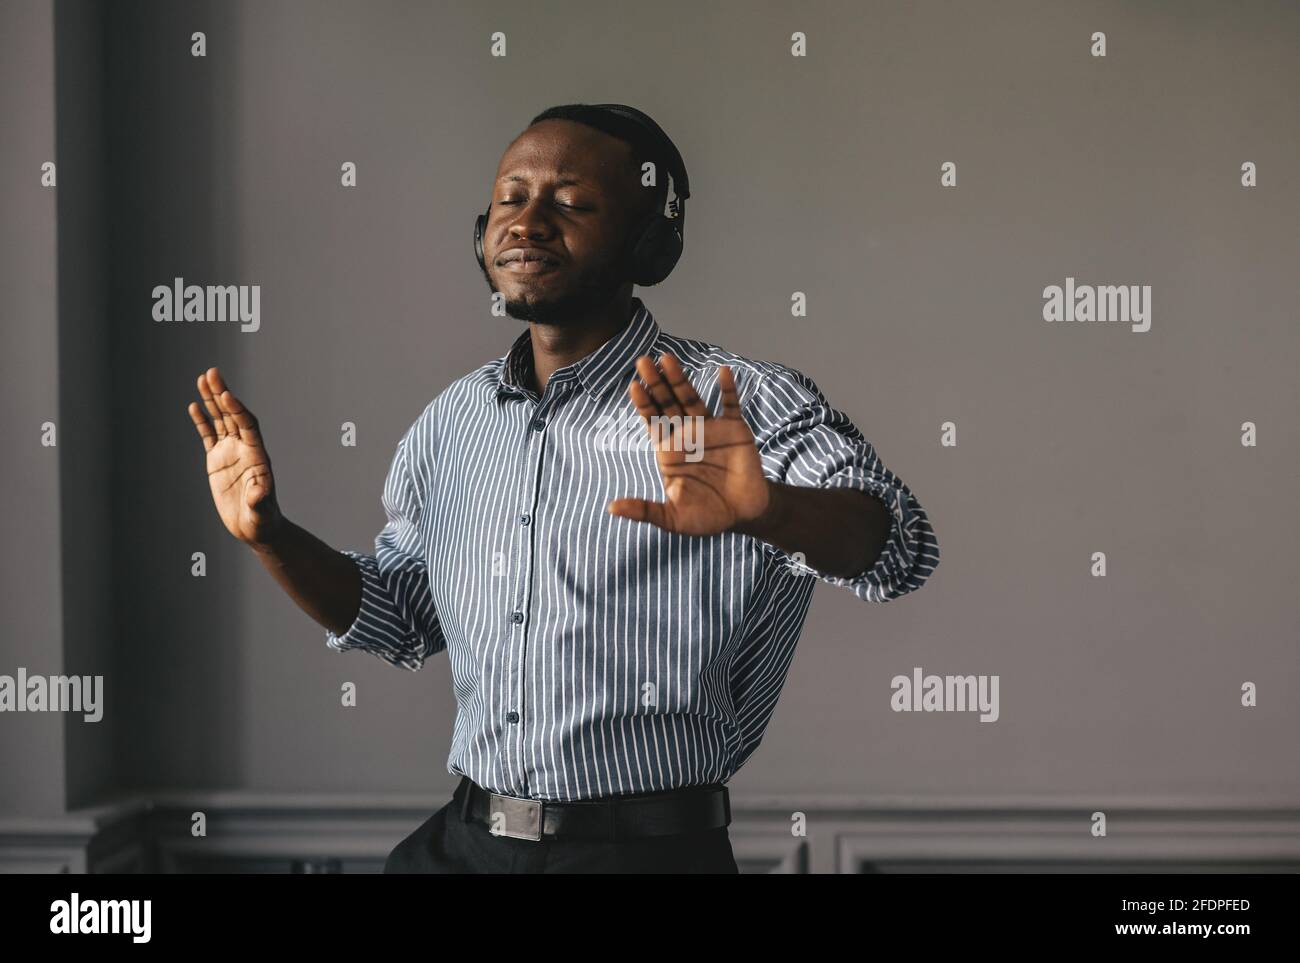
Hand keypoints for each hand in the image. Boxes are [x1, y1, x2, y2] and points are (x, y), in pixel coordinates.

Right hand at [187, 366, 283, 548]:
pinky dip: (202, 421)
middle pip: (233, 415)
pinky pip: (209, 435)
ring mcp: (231, 452)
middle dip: (222, 394)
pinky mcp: (217, 460)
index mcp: (257, 455)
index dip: (237, 410)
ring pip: (220, 420)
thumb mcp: (261, 511)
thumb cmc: (262, 520)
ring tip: (202, 378)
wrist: (255, 527)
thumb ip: (260, 499)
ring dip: (211, 400)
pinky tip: (194, 406)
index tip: (226, 395)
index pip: (247, 425)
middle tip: (212, 372)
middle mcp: (245, 448)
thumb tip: (258, 492)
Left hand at [607, 354, 771, 535]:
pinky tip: (723, 372)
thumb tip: (611, 508)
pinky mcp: (735, 430)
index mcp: (669, 450)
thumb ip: (644, 511)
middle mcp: (687, 434)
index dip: (643, 405)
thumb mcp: (672, 518)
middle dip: (656, 383)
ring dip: (681, 379)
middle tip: (643, 361)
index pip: (652, 421)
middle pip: (667, 403)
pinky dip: (728, 389)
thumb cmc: (705, 517)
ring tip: (668, 358)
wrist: (742, 515)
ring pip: (692, 399)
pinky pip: (730, 406)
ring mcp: (711, 429)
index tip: (634, 387)